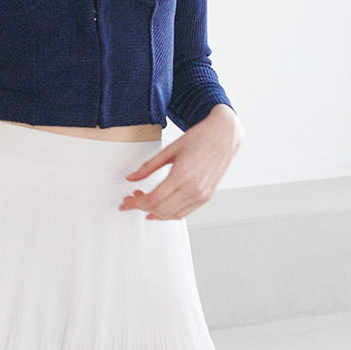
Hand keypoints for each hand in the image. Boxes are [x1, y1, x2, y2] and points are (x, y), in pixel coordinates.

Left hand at [118, 104, 242, 220]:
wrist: (224, 135)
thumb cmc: (199, 138)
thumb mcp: (169, 150)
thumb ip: (148, 167)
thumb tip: (131, 178)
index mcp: (182, 174)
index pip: (153, 199)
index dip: (135, 203)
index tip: (126, 200)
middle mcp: (193, 188)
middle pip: (160, 209)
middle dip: (141, 207)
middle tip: (131, 199)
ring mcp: (201, 195)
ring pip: (171, 215)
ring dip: (154, 212)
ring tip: (143, 202)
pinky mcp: (206, 197)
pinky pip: (183, 213)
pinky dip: (168, 214)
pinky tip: (158, 207)